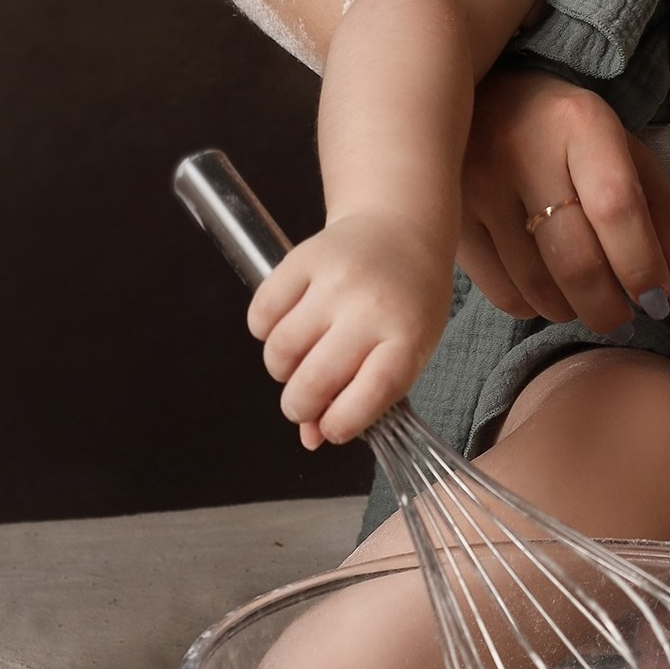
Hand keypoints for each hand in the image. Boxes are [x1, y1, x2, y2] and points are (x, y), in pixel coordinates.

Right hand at [248, 210, 455, 447]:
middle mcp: (371, 307)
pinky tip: (288, 324)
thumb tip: (311, 440)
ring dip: (281, 369)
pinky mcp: (302, 258)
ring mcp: (334, 280)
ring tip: (300, 358)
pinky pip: (261, 314)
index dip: (339, 424)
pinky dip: (265, 331)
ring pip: (280, 352)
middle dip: (299, 407)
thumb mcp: (406, 350)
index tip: (329, 429)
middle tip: (304, 402)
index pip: (368, 397)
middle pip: (313, 382)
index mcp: (408, 336)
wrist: (399, 228)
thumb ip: (364, 397)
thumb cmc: (405, 301)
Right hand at [456, 67, 669, 336]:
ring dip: (574, 311)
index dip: (642, 264)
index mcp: (579, 122)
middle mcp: (523, 150)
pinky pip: (499, 289)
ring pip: (536, 284)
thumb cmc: (562, 129)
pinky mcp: (449, 216)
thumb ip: (657, 206)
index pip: (618, 208)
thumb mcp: (619, 146)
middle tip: (625, 320)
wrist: (475, 96)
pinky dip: (534, 307)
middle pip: (576, 258)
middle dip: (610, 307)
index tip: (657, 298)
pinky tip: (549, 297)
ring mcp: (477, 184)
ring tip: (589, 306)